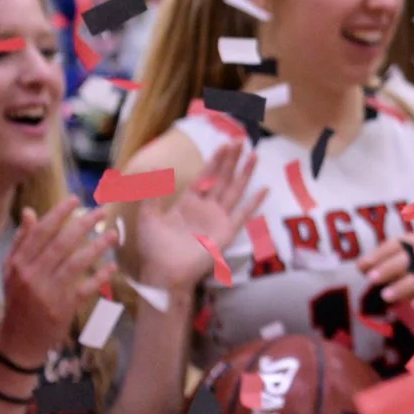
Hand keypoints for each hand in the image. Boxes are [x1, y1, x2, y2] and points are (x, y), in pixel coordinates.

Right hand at [0, 198, 117, 369]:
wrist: (19, 340)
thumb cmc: (18, 300)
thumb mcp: (11, 270)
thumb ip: (22, 241)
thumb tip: (31, 211)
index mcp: (19, 264)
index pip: (41, 233)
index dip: (59, 214)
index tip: (76, 199)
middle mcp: (32, 276)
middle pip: (61, 244)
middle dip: (83, 225)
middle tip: (102, 211)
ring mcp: (48, 293)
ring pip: (75, 264)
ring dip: (97, 247)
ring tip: (113, 234)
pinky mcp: (64, 309)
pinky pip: (86, 289)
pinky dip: (100, 277)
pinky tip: (112, 266)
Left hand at [131, 140, 266, 291]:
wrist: (165, 272)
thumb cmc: (155, 247)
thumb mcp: (149, 217)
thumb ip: (152, 195)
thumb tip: (153, 169)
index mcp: (189, 202)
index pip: (206, 176)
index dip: (215, 160)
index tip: (224, 144)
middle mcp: (206, 207)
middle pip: (223, 178)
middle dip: (231, 160)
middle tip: (241, 141)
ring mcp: (218, 219)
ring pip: (234, 190)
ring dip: (244, 173)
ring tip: (254, 155)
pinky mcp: (227, 232)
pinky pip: (243, 214)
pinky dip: (254, 202)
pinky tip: (264, 189)